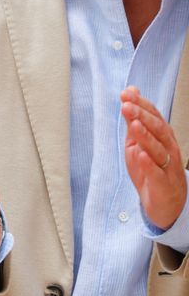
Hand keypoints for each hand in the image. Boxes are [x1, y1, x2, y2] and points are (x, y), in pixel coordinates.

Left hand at [122, 86, 185, 229]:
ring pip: (158, 149)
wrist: (165, 202)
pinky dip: (149, 164)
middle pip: (157, 130)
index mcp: (162, 137)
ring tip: (133, 124)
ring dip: (145, 136)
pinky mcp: (162, 184)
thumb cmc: (151, 169)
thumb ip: (134, 119)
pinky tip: (141, 155)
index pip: (154, 116)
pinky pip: (156, 173)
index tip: (126, 94)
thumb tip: (130, 93)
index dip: (141, 104)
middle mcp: (168, 149)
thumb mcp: (138, 142)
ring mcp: (167, 166)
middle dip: (142, 116)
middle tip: (127, 105)